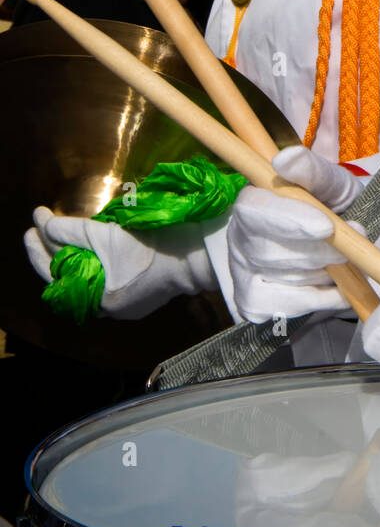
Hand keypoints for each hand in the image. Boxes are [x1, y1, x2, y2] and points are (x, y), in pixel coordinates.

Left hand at [25, 207, 216, 319]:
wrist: (196, 254)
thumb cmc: (152, 245)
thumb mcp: (105, 234)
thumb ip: (69, 231)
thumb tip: (42, 224)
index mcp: (100, 301)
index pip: (56, 272)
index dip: (39, 246)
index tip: (35, 217)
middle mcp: (111, 309)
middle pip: (70, 279)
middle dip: (53, 250)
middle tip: (41, 225)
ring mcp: (129, 303)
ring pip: (89, 280)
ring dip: (73, 256)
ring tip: (62, 233)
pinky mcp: (144, 293)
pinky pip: (108, 280)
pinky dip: (95, 263)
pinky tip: (91, 247)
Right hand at [227, 144, 366, 321]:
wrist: (342, 244)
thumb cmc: (333, 206)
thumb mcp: (332, 183)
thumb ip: (313, 170)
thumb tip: (285, 158)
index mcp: (253, 200)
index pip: (256, 212)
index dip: (289, 221)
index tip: (325, 226)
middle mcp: (238, 236)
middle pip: (272, 252)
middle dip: (320, 253)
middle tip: (351, 250)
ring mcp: (242, 272)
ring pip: (285, 280)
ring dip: (324, 274)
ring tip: (339, 261)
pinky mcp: (254, 303)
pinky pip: (290, 307)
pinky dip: (323, 298)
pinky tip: (335, 286)